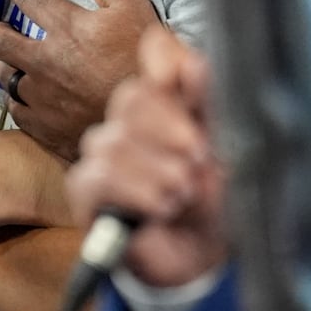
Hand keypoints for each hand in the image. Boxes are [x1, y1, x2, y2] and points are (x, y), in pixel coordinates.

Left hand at [0, 0, 161, 160]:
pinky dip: (19, 100)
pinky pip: (17, 110)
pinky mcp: (46, 128)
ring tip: (12, 61)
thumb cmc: (145, 59)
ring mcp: (42, 97)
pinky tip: (28, 97)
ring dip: (6, 65)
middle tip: (3, 29)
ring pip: (5, 77)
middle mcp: (44, 60)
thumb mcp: (131, 6)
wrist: (156, 120)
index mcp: (65, 27)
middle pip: (0, 40)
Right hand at [66, 28, 227, 288]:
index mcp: (171, 99)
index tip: (176, 79)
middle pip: (132, 96)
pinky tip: (161, 208)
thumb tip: (191, 62)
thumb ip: (210, 103)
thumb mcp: (226, 151)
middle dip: (172, 130)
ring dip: (160, 172)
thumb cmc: (216, 200)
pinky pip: (100, 174)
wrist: (205, 257)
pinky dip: (137, 192)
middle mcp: (131, 118)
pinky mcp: (85, 189)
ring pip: (115, 140)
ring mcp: (102, 152)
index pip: (156, 53)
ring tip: (183, 194)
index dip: (163, 59)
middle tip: (199, 159)